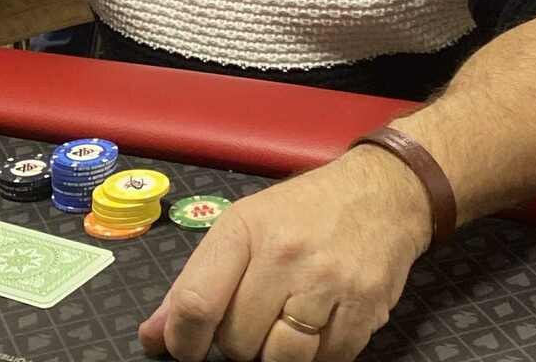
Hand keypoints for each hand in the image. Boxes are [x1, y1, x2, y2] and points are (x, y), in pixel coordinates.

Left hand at [139, 145, 432, 361]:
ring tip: (284, 323)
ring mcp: (327, 283)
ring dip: (276, 354)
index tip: (187, 347)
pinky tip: (318, 324)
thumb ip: (196, 282)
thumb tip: (153, 337)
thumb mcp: (244, 226)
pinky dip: (316, 356)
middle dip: (238, 342)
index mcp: (246, 228)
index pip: (197, 303)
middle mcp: (285, 254)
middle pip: (237, 341)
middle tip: (254, 317)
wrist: (382, 192)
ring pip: (280, 361)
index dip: (182, 341)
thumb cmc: (304, 211)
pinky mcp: (365, 309)